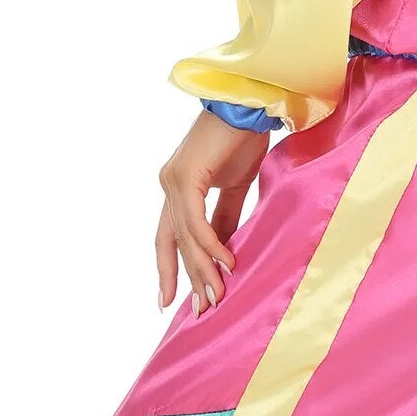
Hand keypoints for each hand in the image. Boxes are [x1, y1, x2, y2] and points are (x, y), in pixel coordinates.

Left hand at [157, 112, 271, 315]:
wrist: (249, 105)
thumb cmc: (244, 138)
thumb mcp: (237, 186)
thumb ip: (227, 217)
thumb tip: (228, 250)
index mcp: (177, 189)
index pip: (167, 238)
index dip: (169, 269)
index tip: (170, 300)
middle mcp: (168, 185)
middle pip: (173, 243)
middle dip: (187, 278)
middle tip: (201, 310)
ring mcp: (172, 181)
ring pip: (185, 237)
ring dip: (203, 268)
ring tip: (218, 296)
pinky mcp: (185, 177)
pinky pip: (196, 221)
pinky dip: (211, 244)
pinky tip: (227, 263)